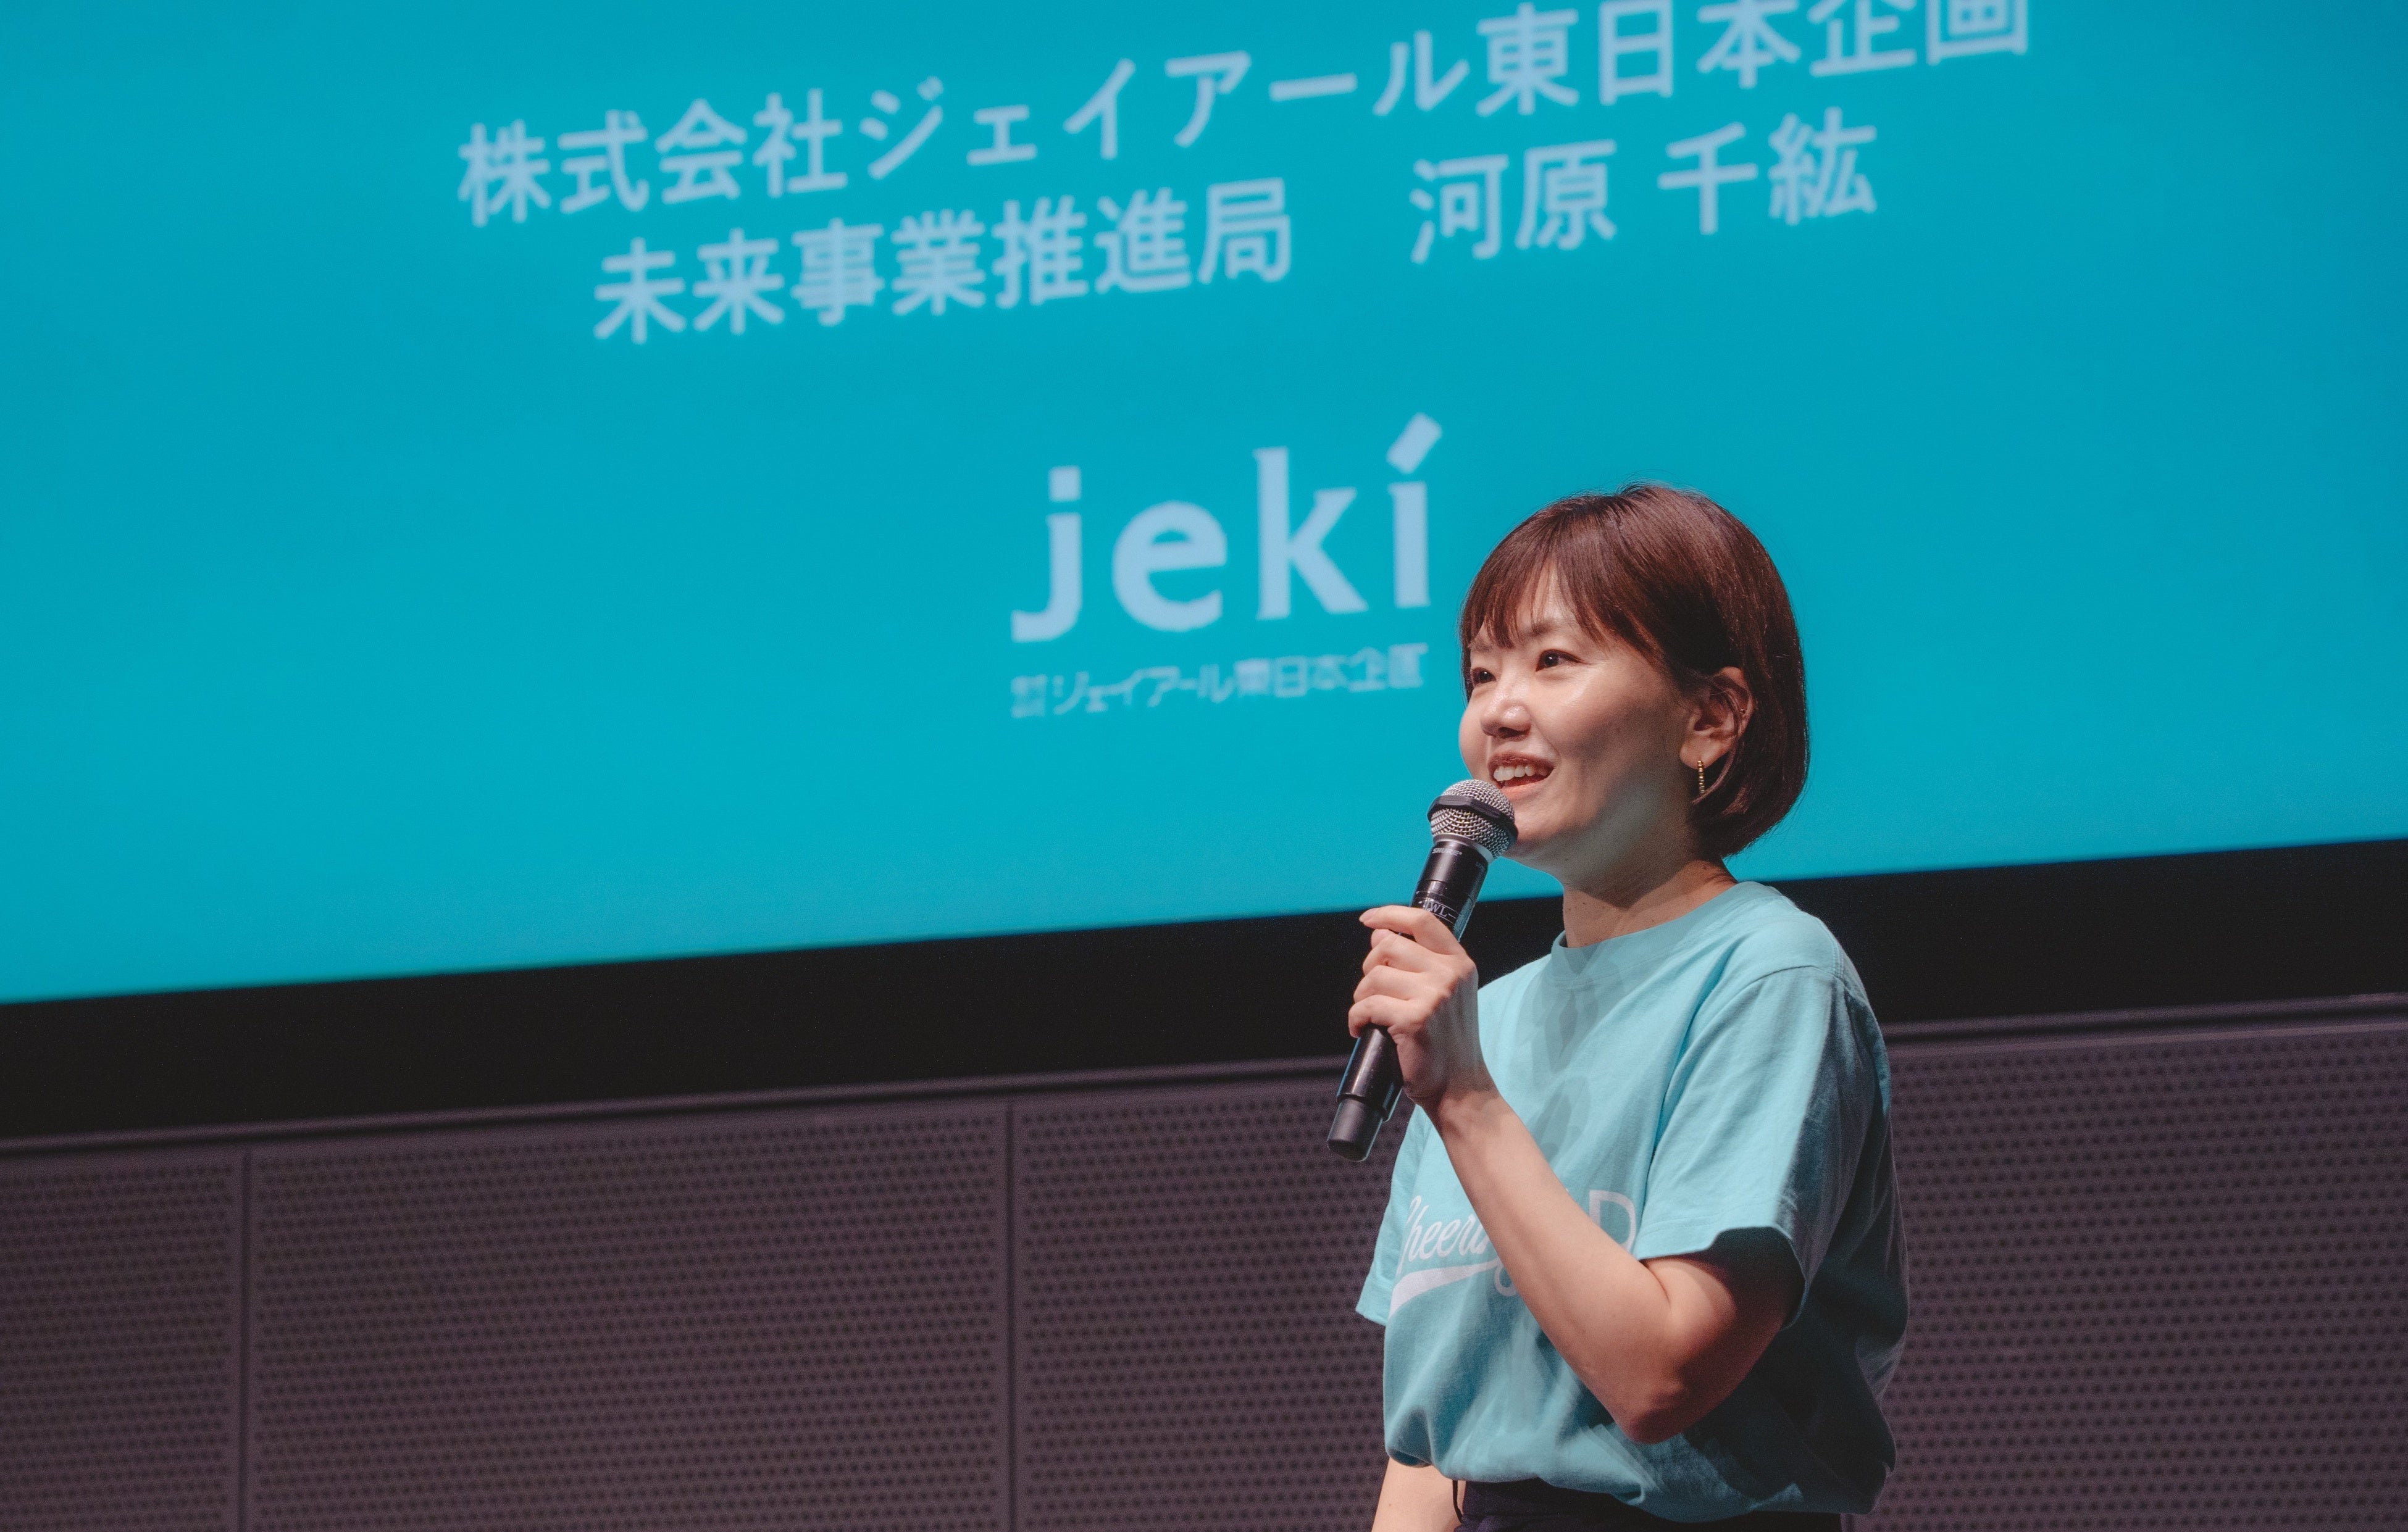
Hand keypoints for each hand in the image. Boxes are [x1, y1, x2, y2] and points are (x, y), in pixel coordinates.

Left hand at [1350, 906, 1491, 1110]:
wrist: (1460, 1088)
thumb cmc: (1446, 1042)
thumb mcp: (1444, 994)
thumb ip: (1418, 963)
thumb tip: (1379, 935)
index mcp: (1459, 963)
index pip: (1422, 920)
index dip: (1390, 914)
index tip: (1368, 920)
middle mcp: (1450, 974)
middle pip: (1387, 946)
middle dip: (1369, 968)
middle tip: (1372, 994)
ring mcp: (1434, 996)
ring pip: (1373, 977)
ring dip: (1362, 997)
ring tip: (1371, 1016)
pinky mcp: (1414, 1020)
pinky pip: (1366, 1006)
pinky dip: (1356, 1019)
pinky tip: (1362, 1030)